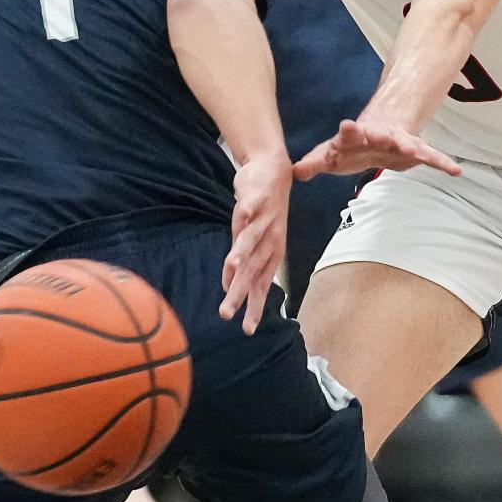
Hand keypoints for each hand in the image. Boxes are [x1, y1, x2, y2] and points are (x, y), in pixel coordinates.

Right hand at [220, 152, 290, 334]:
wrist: (274, 171)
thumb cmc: (262, 211)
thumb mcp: (253, 240)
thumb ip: (242, 262)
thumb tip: (229, 286)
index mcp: (270, 252)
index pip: (262, 285)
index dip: (255, 306)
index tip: (247, 330)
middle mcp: (269, 239)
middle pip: (253, 268)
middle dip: (240, 290)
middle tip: (227, 312)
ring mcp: (263, 217)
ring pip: (252, 238)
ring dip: (243, 251)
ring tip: (232, 267)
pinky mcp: (257, 197)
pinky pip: (251, 205)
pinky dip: (247, 211)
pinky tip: (241, 216)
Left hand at [293, 119, 461, 180]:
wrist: (384, 126)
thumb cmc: (353, 144)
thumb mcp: (332, 155)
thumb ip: (314, 163)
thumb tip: (293, 174)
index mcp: (355, 137)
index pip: (349, 134)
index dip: (348, 132)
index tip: (347, 126)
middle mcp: (378, 135)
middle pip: (377, 134)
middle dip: (379, 134)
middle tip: (383, 135)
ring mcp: (398, 141)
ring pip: (406, 142)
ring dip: (408, 145)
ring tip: (413, 149)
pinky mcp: (416, 151)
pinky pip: (431, 156)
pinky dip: (442, 163)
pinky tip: (456, 171)